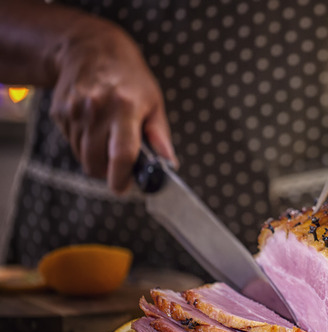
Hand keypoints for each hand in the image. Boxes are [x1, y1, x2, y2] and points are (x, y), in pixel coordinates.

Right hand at [49, 22, 175, 192]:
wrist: (91, 49)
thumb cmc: (129, 77)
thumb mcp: (154, 102)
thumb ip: (160, 136)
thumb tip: (168, 164)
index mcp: (126, 108)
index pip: (122, 153)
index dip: (122, 177)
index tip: (123, 189)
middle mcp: (97, 109)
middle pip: (96, 162)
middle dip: (108, 172)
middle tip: (120, 168)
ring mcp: (75, 110)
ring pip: (82, 156)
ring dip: (96, 158)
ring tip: (109, 138)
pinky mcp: (60, 112)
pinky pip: (71, 143)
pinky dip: (83, 144)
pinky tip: (94, 125)